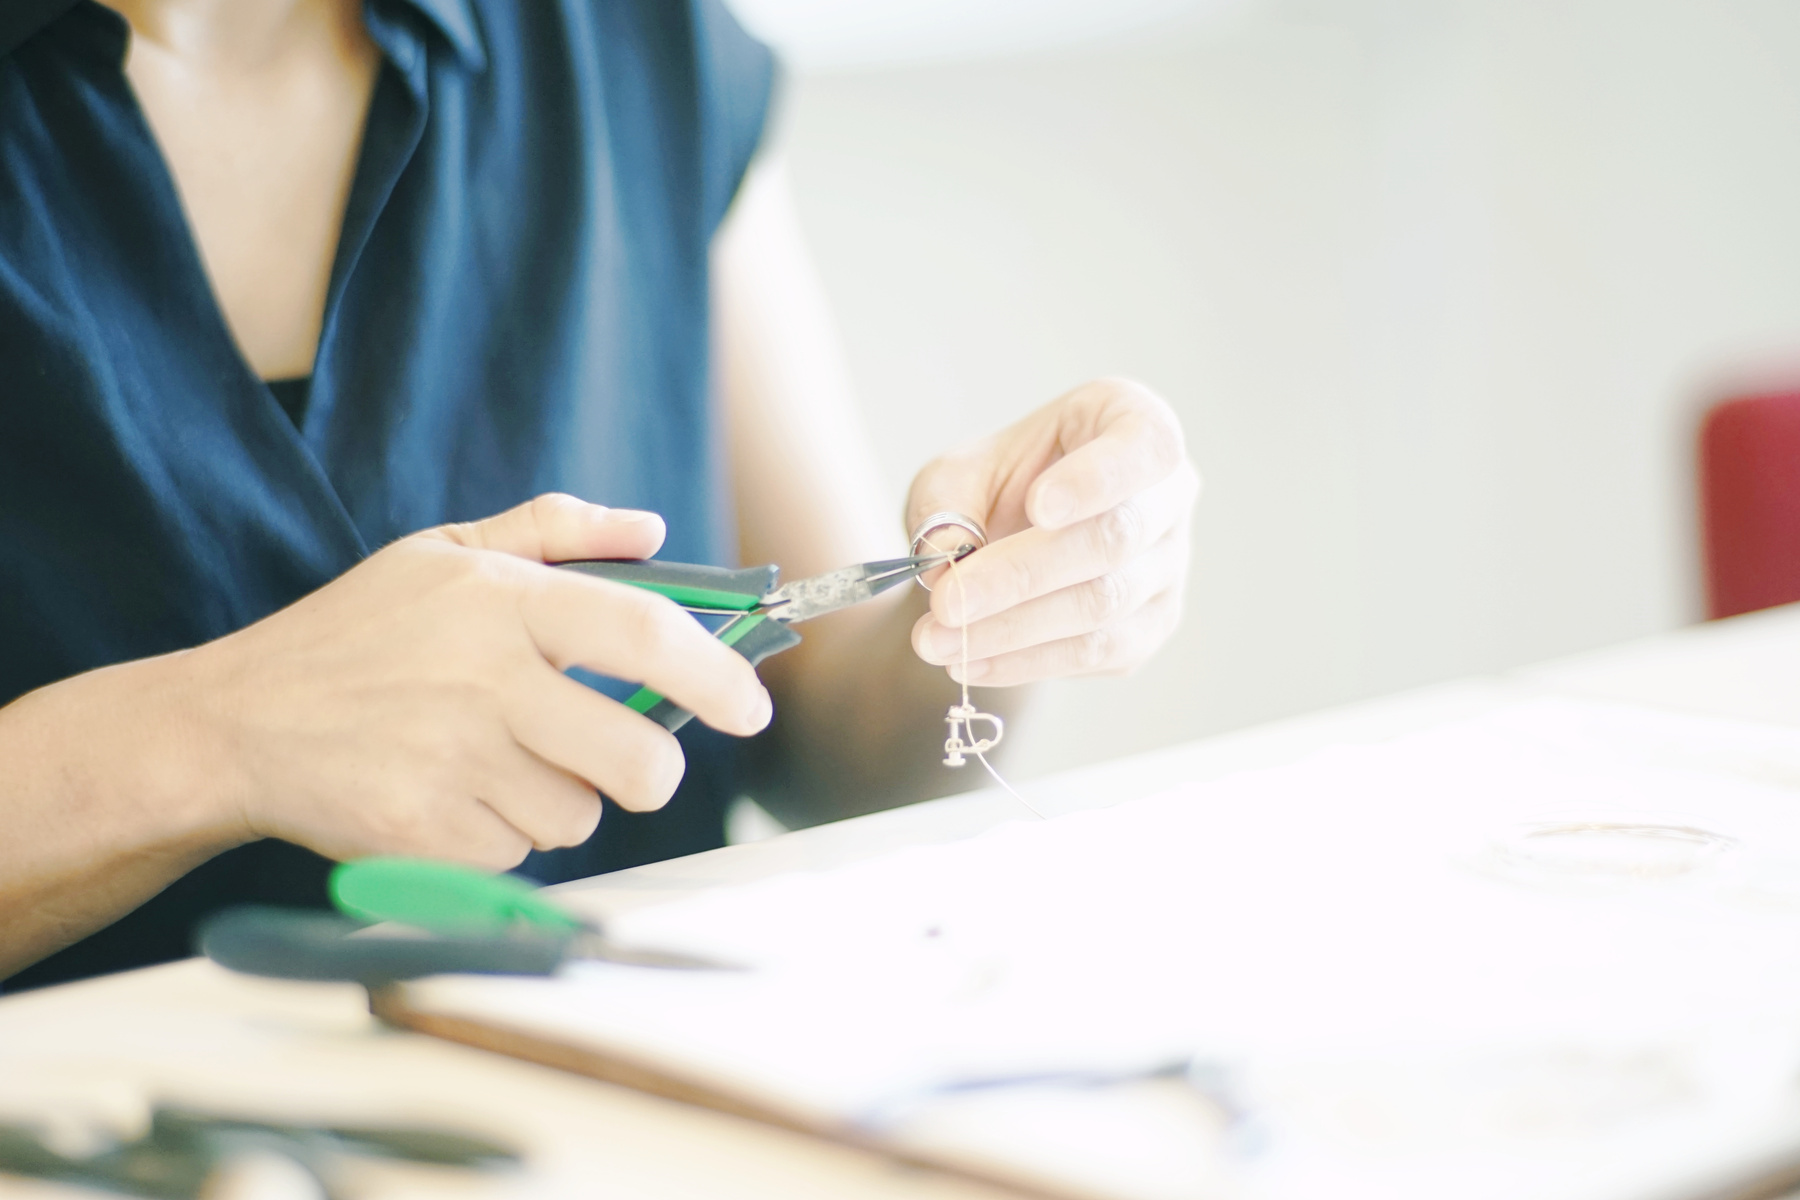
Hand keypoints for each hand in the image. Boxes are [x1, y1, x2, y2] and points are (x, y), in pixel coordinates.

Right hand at [184, 494, 771, 868]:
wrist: (235, 722)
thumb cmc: (356, 633)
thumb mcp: (442, 553)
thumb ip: (555, 531)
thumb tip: (654, 529)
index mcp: (500, 600)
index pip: (644, 632)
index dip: (716, 674)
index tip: (751, 706)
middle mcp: (484, 679)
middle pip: (635, 758)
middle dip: (651, 772)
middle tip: (631, 763)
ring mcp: (452, 762)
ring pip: (578, 815)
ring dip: (559, 800)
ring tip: (492, 761)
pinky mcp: (423, 834)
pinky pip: (517, 855)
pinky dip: (500, 836)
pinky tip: (449, 794)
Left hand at [906, 378, 1198, 685]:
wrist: (1008, 542)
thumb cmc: (997, 487)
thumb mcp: (958, 473)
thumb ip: (946, 504)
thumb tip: (944, 559)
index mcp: (1135, 424)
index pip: (1145, 447)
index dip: (1096, 480)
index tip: (1039, 507)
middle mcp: (1168, 496)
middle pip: (1113, 539)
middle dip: (1021, 575)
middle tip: (947, 600)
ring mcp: (1168, 567)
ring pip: (1104, 604)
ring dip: (1012, 630)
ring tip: (937, 640)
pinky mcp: (1148, 627)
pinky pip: (1095, 653)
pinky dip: (1025, 661)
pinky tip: (970, 661)